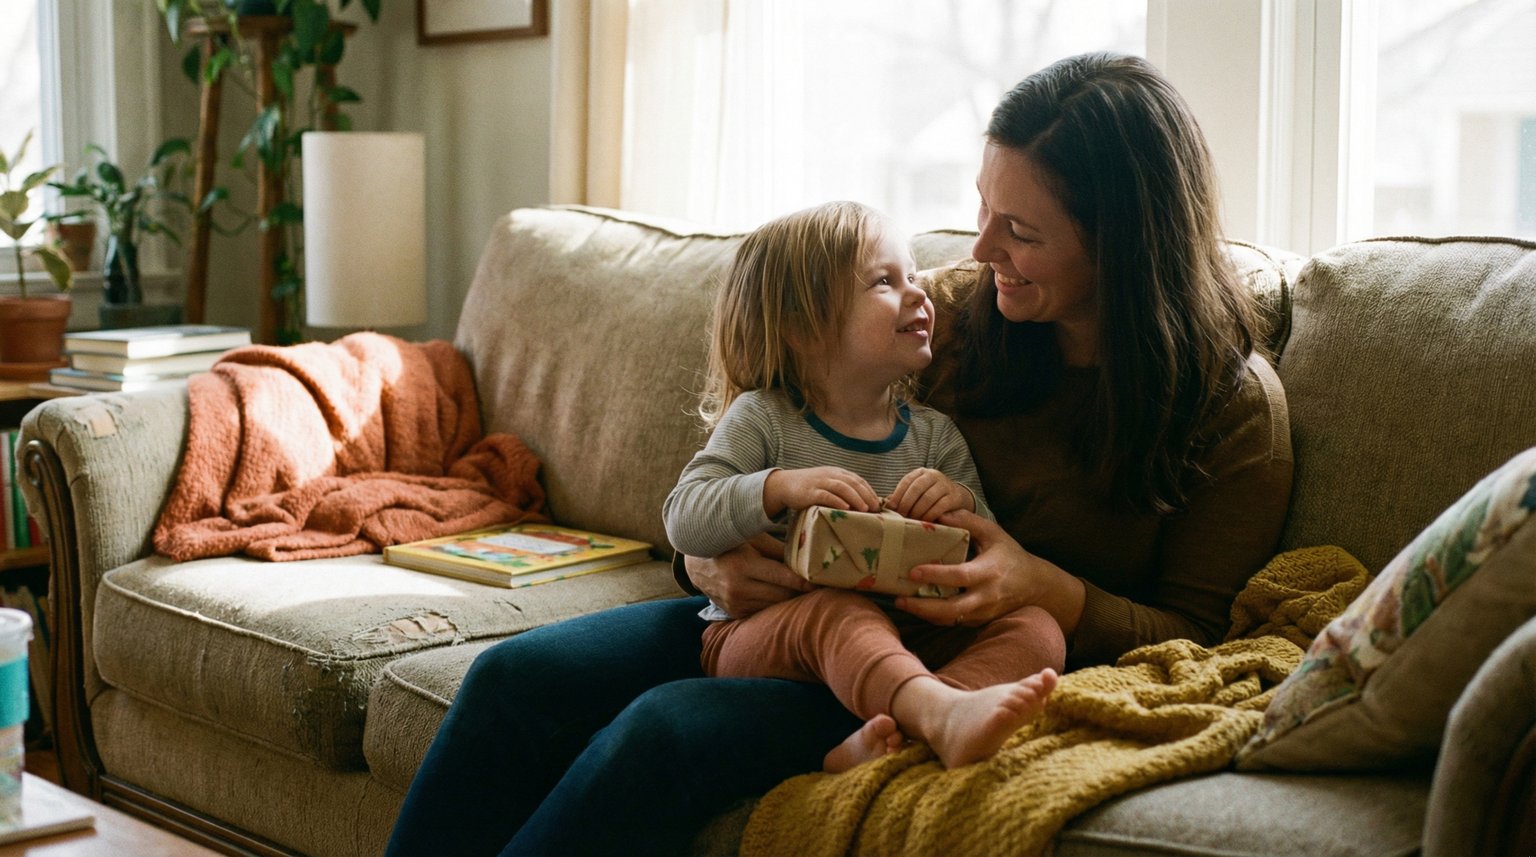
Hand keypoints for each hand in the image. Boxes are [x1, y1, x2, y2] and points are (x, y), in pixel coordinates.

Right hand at [684, 532, 812, 617]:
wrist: (697, 565)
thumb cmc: (730, 544)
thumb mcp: (751, 538)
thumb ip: (778, 548)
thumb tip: (808, 551)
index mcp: (743, 566)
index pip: (782, 577)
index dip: (804, 581)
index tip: (822, 581)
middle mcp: (738, 588)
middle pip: (782, 595)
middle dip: (802, 592)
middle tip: (821, 587)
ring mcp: (736, 604)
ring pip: (774, 606)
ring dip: (790, 600)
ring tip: (807, 593)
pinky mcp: (735, 613)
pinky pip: (763, 611)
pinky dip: (775, 605)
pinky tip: (785, 598)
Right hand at [763, 467, 879, 517]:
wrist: (784, 484)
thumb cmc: (809, 487)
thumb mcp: (827, 483)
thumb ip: (842, 489)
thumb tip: (862, 504)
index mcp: (836, 472)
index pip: (857, 479)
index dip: (869, 490)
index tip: (878, 503)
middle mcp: (830, 475)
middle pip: (852, 482)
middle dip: (865, 495)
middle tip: (875, 508)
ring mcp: (820, 482)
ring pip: (841, 487)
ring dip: (855, 497)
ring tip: (864, 509)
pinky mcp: (810, 492)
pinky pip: (825, 495)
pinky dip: (837, 501)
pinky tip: (845, 508)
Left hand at [886, 467, 973, 520]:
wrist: (955, 496)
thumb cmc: (930, 496)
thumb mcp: (917, 493)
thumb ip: (903, 496)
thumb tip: (887, 504)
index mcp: (920, 472)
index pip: (907, 481)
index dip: (898, 494)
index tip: (891, 507)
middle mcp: (933, 475)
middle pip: (916, 488)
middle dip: (906, 504)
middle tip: (901, 516)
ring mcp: (944, 485)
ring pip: (928, 498)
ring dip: (918, 511)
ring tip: (912, 520)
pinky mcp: (953, 496)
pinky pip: (940, 506)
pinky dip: (930, 515)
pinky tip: (925, 521)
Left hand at [894, 509, 1083, 632]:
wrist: (1035, 586)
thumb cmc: (1010, 555)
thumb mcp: (994, 533)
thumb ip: (969, 521)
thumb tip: (940, 514)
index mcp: (988, 573)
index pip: (959, 576)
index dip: (936, 575)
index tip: (913, 571)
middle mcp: (985, 597)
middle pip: (951, 609)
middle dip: (923, 607)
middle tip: (899, 599)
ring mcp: (982, 612)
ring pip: (949, 620)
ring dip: (924, 614)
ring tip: (902, 603)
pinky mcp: (979, 621)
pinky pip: (953, 622)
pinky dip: (934, 617)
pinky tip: (918, 607)